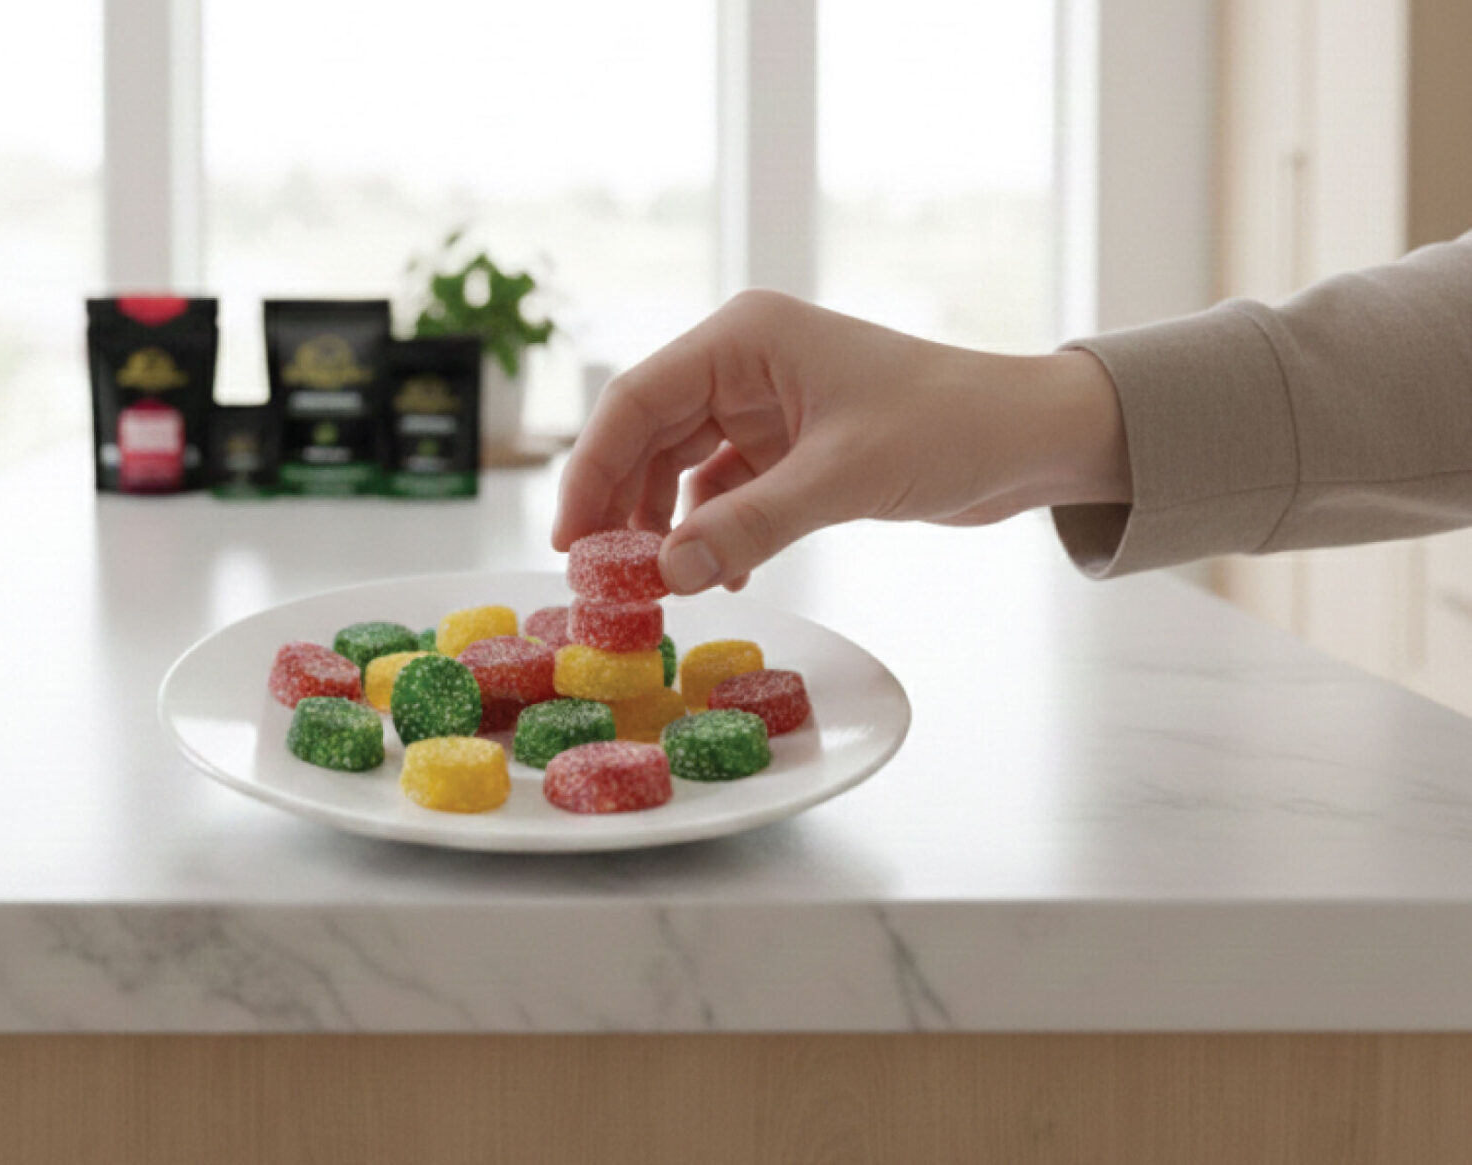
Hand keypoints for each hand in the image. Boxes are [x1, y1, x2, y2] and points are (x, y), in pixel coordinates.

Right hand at [552, 290, 1132, 593]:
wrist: (1035, 438)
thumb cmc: (952, 427)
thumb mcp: (844, 478)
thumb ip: (750, 525)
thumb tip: (667, 575)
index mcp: (745, 337)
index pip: (636, 400)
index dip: (592, 469)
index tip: (570, 538)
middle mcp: (745, 364)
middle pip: (647, 436)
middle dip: (621, 506)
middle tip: (600, 577)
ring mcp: (766, 407)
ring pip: (679, 469)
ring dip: (666, 527)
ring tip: (656, 588)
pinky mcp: (791, 448)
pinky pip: (724, 495)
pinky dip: (713, 535)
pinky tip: (718, 578)